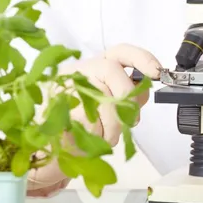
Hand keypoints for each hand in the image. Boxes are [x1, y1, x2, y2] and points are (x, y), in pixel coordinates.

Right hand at [27, 44, 161, 196]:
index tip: (156, 72)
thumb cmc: (79, 127)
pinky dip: (96, 136)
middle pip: (117, 76)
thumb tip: (145, 89)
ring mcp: (65, 88)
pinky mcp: (58, 109)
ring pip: (107, 102)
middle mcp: (78, 71)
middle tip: (127, 121)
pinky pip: (92, 122)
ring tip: (102, 134)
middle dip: (128, 103)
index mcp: (93, 68)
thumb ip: (127, 95)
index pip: (121, 52)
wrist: (46, 149)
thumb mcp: (108, 106)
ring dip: (113, 127)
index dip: (142, 58)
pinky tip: (87, 137)